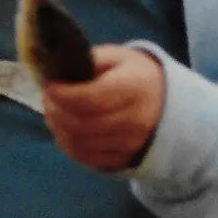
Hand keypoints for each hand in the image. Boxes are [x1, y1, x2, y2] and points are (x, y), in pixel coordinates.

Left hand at [42, 46, 164, 171]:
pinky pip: (86, 159)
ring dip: (58, 128)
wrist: (169, 104)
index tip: (50, 86)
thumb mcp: (118, 57)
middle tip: (48, 98)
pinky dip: (68, 145)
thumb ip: (89, 61)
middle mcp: (134, 121)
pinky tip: (64, 129)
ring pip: (80, 144)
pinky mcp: (123, 160)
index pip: (90, 99)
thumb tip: (60, 73)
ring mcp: (130, 145)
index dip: (63, 95)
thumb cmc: (136, 75)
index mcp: (133, 88)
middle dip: (55, 110)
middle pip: (81, 124)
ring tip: (53, 111)